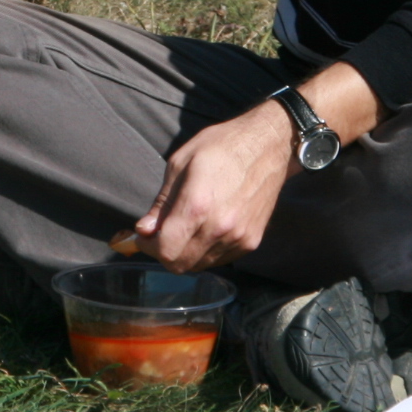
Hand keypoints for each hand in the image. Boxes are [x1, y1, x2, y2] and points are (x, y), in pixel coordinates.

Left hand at [133, 100, 295, 272]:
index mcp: (197, 206)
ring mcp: (238, 238)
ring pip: (199, 265)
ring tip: (185, 227)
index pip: (165, 251)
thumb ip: (161, 202)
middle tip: (161, 232)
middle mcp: (219, 229)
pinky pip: (219, 260)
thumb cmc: (221, 146)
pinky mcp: (251, 242)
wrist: (268, 146)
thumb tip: (144, 229)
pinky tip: (205, 229)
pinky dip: (206, 252)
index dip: (148, 246)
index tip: (145, 234)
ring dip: (185, 253)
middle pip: (180, 264)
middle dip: (164, 252)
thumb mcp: (180, 163)